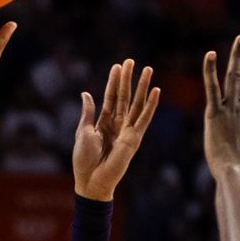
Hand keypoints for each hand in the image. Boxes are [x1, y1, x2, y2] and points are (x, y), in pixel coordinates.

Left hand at [73, 59, 160, 201]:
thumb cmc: (84, 159)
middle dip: (128, 79)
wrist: (91, 180)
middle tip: (132, 61)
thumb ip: (88, 112)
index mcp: (104, 122)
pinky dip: (151, 106)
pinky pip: (144, 119)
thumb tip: (86, 93)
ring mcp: (127, 131)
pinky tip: (156, 92)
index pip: (111, 97)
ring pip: (136, 104)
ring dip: (142, 87)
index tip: (118, 66)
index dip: (114, 82)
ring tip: (147, 70)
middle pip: (125, 97)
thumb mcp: (83, 131)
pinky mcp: (134, 139)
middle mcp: (117, 124)